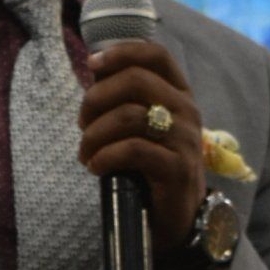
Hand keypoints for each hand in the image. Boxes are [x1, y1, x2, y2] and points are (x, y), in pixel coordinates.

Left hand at [78, 41, 205, 256]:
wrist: (177, 217)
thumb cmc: (151, 168)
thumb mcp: (142, 128)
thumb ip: (125, 100)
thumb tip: (95, 71)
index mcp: (179, 94)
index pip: (155, 55)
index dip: (121, 53)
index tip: (92, 65)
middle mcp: (187, 111)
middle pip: (136, 80)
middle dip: (97, 98)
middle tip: (82, 123)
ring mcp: (185, 139)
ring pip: (129, 116)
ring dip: (95, 134)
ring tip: (86, 152)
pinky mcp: (177, 169)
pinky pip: (132, 150)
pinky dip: (104, 156)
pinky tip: (96, 167)